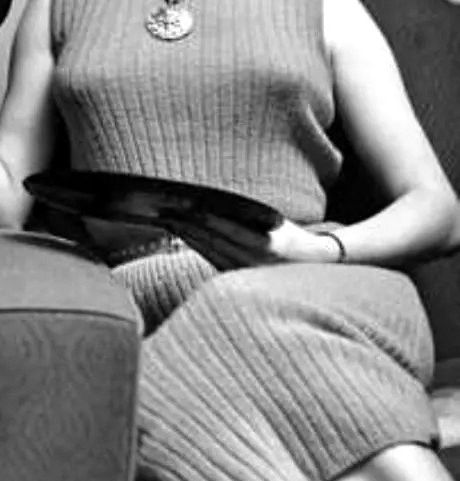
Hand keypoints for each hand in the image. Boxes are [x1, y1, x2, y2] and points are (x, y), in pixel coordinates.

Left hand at [170, 214, 340, 270]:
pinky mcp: (235, 276)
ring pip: (208, 249)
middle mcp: (254, 262)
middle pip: (214, 239)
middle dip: (189, 222)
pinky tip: (181, 230)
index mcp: (268, 247)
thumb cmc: (291, 237)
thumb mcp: (276, 223)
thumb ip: (247, 218)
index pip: (231, 230)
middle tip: (167, 207)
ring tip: (167, 216)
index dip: (208, 217)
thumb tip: (210, 203)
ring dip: (187, 232)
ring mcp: (243, 271)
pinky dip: (194, 243)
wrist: (312, 266)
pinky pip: (210, 257)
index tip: (189, 204)